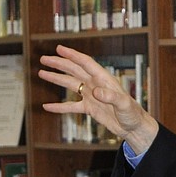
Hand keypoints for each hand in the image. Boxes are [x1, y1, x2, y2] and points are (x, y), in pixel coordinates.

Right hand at [38, 43, 158, 154]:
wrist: (134, 128)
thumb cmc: (133, 114)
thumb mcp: (124, 104)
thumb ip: (111, 96)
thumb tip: (96, 92)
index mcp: (104, 79)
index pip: (85, 63)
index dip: (72, 55)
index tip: (59, 49)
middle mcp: (95, 84)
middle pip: (74, 70)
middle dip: (59, 64)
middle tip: (44, 59)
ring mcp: (91, 96)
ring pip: (70, 84)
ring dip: (56, 79)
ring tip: (42, 73)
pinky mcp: (89, 108)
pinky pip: (71, 106)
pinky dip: (59, 107)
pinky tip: (47, 106)